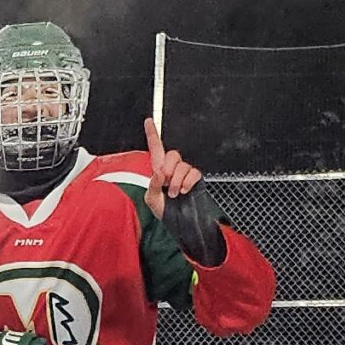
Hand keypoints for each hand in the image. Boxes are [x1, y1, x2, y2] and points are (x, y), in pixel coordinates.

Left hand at [142, 117, 227, 263]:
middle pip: (172, 155)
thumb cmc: (164, 212)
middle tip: (166, 183)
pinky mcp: (196, 178)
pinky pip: (194, 173)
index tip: (148, 121)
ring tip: (174, 193)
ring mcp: (185, 173)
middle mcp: (172, 169)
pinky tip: (184, 191)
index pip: (155, 149)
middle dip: (168, 169)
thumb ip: (153, 185)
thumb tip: (159, 172)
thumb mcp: (151, 200)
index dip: (152, 135)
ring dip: (176, 181)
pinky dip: (187, 182)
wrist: (180, 223)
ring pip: (183, 165)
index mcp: (158, 171)